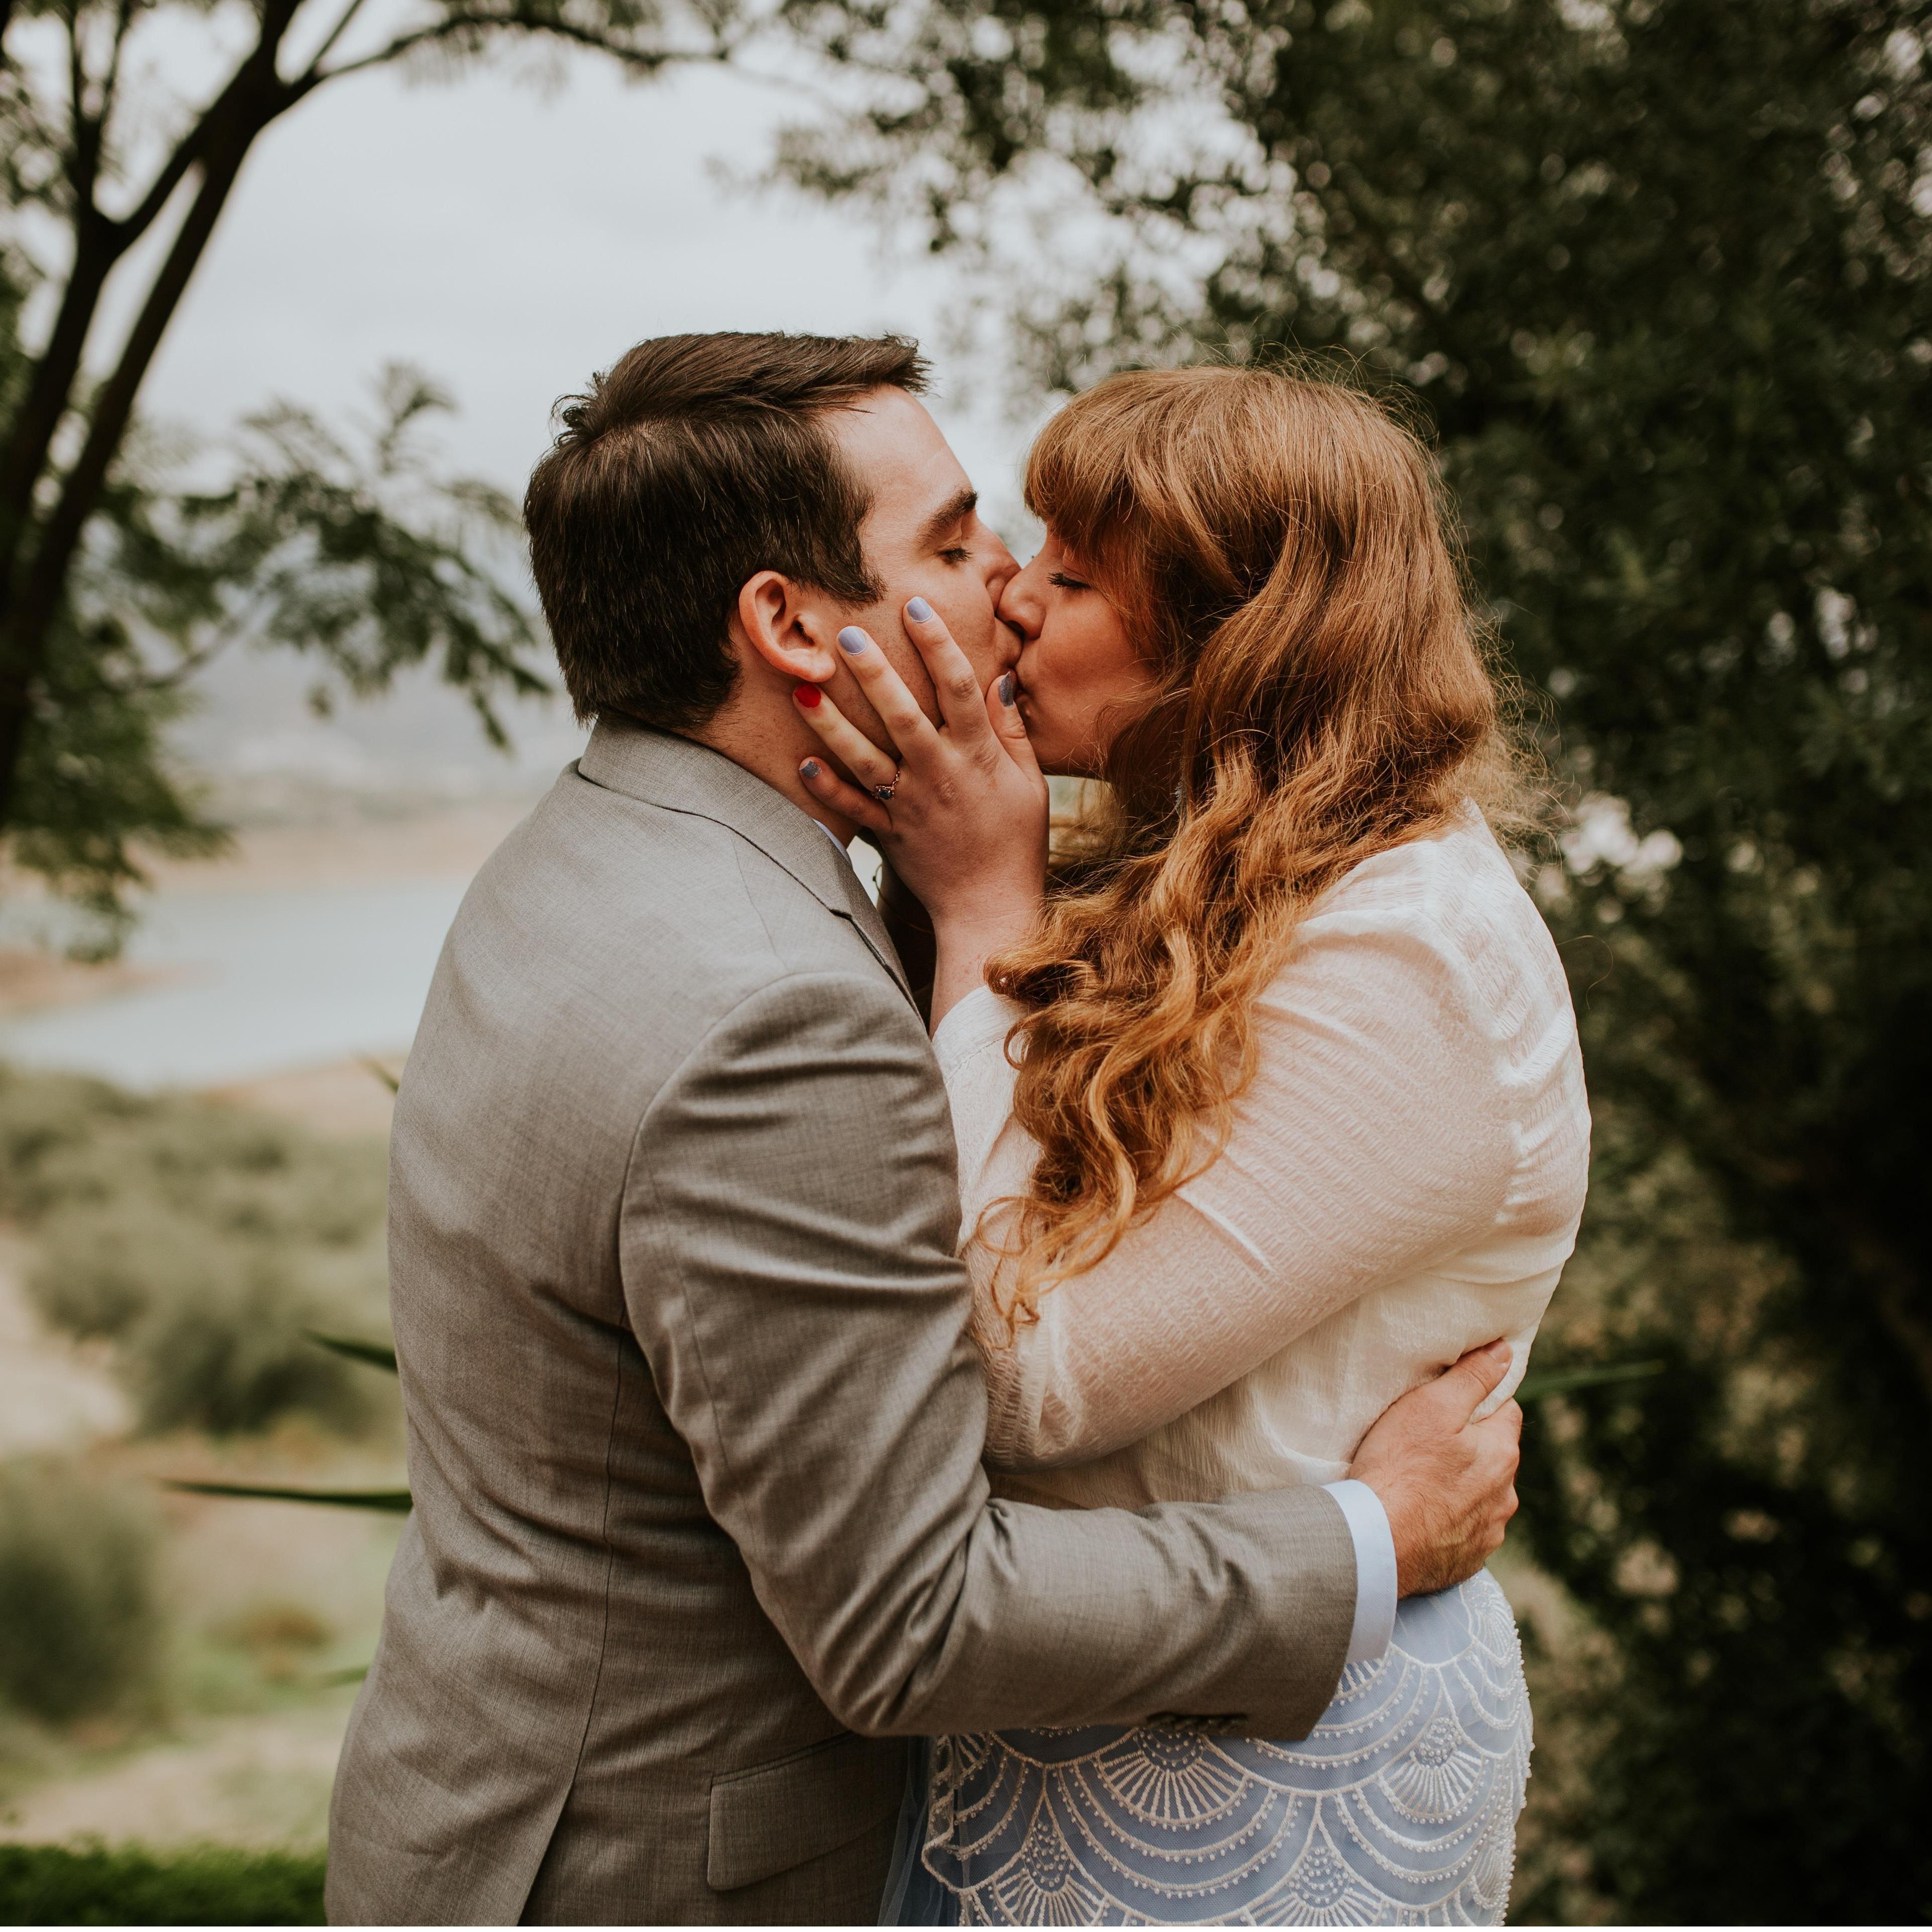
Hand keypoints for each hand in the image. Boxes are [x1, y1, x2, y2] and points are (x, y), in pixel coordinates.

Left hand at [796, 598, 1048, 1026]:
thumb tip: (999, 677)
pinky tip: (803, 762)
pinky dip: (828, 788)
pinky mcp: (889, 834)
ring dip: (832, 724)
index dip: (937, 643)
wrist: (992, 908)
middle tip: (844, 635)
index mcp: (978, 756)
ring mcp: (910, 805)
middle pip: (902, 715)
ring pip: (865, 758)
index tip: (914, 605)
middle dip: (873, 673)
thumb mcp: (1029, 782)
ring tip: (802, 690)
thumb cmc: (1016, 841)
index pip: (958, 687)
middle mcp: (940, 774)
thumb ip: (1011, 729)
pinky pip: (854, 809)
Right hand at [1348, 1341, 1522, 1597]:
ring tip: (1418, 1482)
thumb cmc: (1399, 1468)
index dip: (1478, 1401)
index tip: (1447, 1405)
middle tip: (1424, 1442)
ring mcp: (1488, 1532)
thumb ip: (1472, 1377)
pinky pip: (1463, 1531)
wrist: (1376, 1543)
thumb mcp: (1431, 1406)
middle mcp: (1505, 1495)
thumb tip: (1505, 1352)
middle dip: (1469, 1446)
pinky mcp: (1467, 1560)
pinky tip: (1418, 1516)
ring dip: (1459, 1487)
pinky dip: (1447, 1521)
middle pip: (1492, 1455)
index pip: (1506, 1411)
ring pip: (1480, 1495)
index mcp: (1501, 1453)